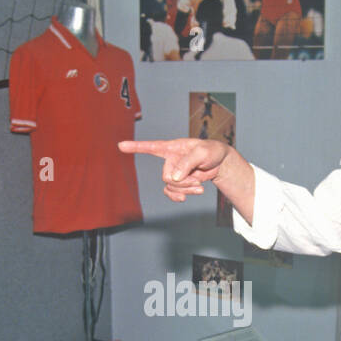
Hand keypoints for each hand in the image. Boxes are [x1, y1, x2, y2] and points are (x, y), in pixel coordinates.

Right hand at [119, 138, 235, 201]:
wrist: (220, 163)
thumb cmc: (211, 151)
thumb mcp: (203, 152)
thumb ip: (187, 162)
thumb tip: (174, 177)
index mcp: (172, 148)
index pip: (150, 147)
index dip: (135, 147)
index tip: (121, 145)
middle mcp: (170, 160)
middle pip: (166, 176)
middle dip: (183, 181)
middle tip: (197, 177)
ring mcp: (174, 172)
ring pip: (170, 186)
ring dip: (186, 189)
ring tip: (199, 185)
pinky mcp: (178, 183)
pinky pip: (171, 193)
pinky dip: (180, 196)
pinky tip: (191, 194)